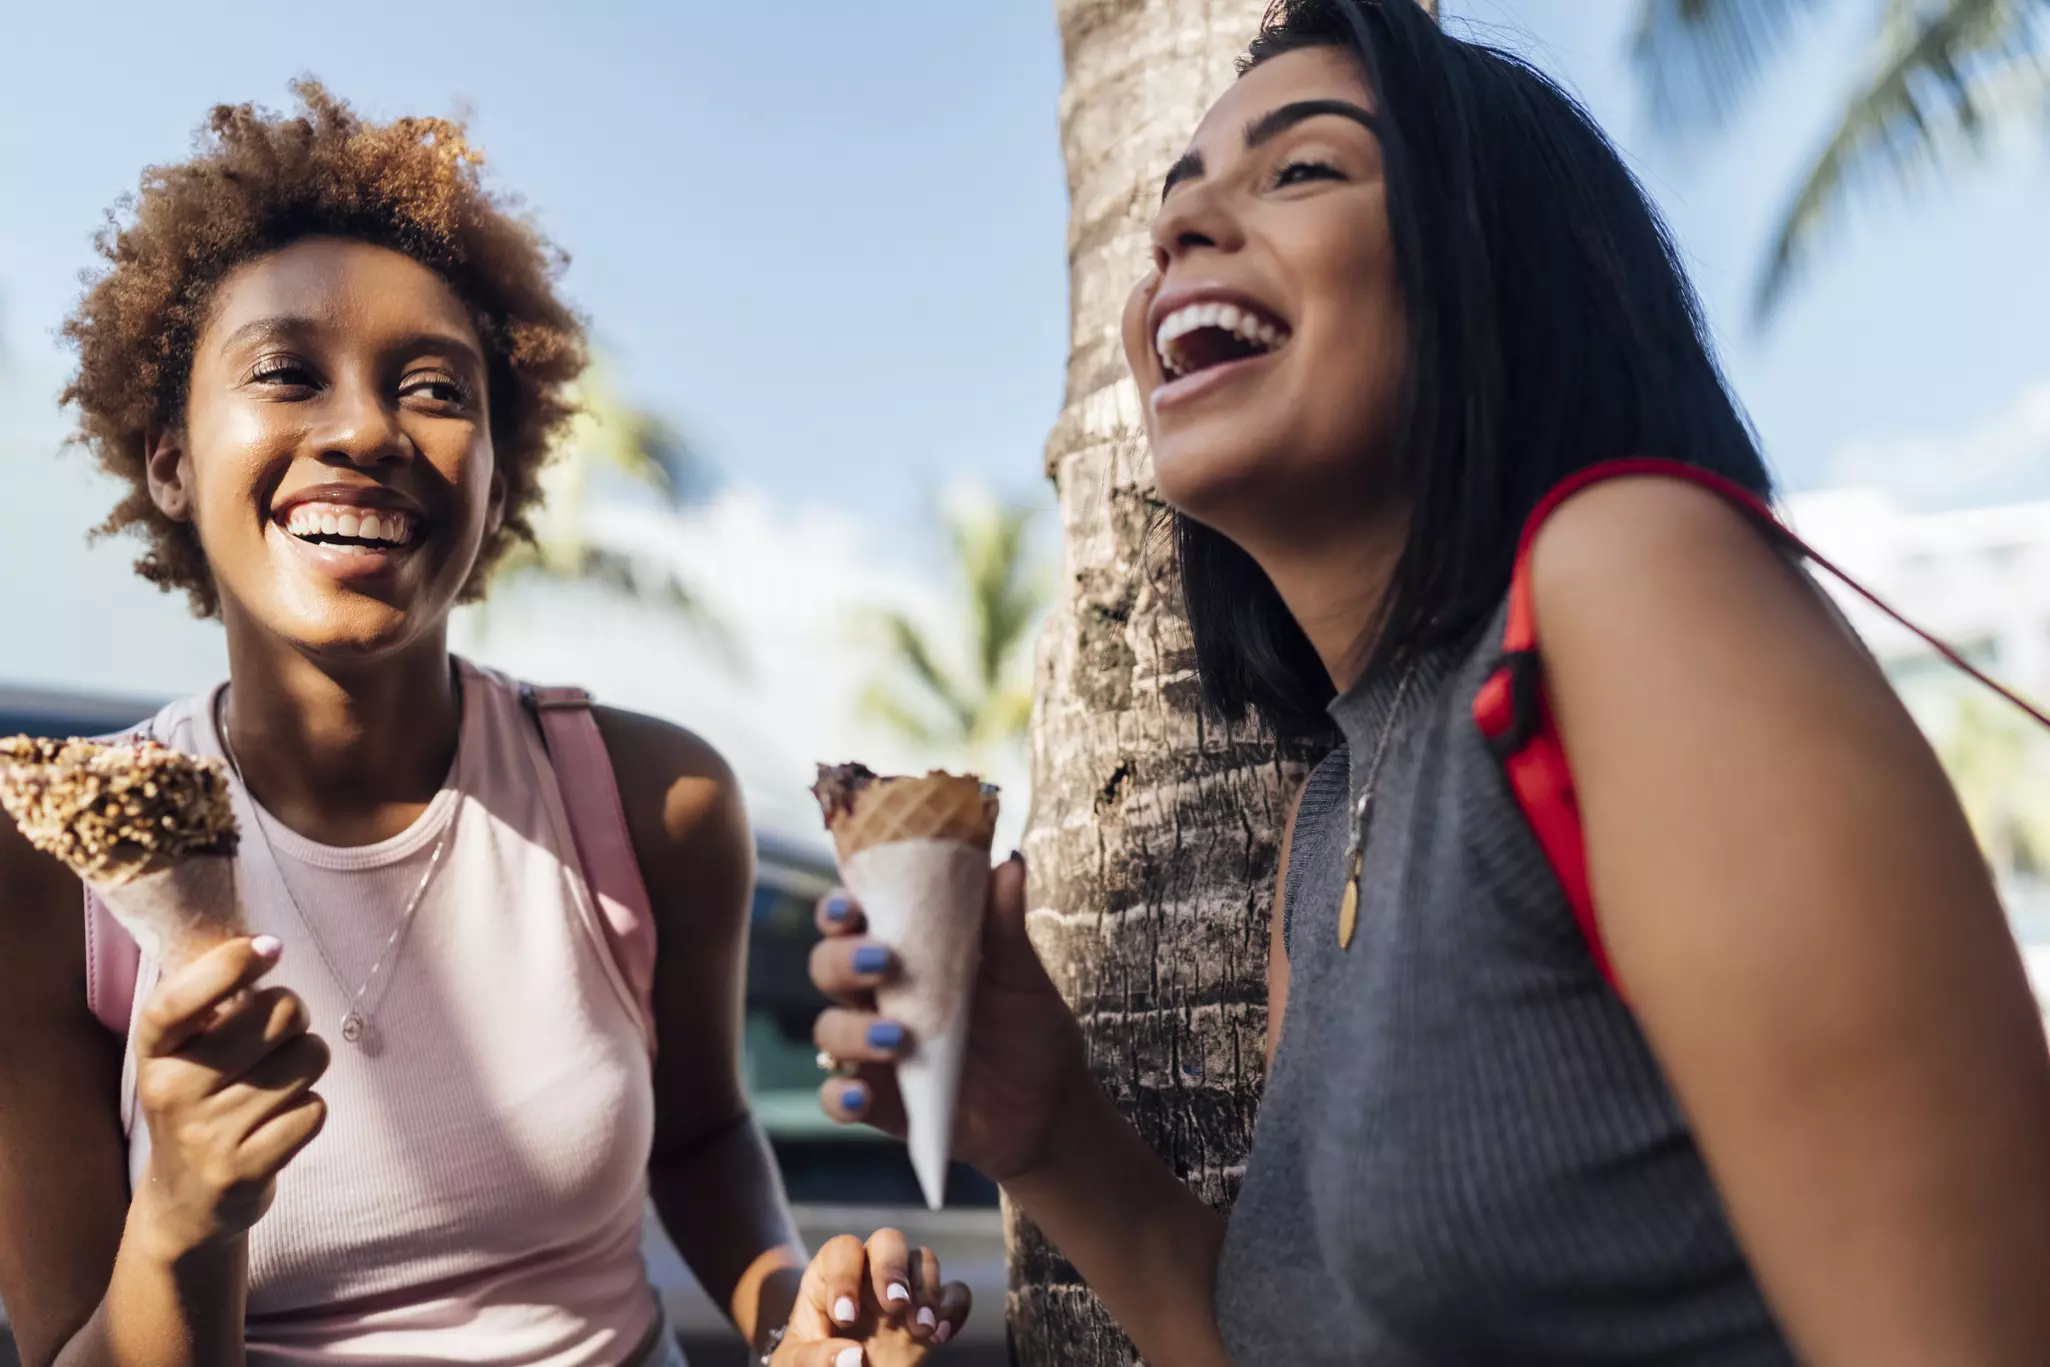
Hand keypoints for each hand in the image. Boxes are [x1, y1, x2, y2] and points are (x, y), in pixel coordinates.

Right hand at [129, 936, 330, 1258]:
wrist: (185, 1200)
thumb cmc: (201, 1100)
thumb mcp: (187, 1050)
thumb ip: (215, 999)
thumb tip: (265, 945)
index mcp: (155, 1049)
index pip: (180, 999)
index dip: (229, 965)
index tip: (268, 948)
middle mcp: (172, 1090)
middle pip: (279, 1014)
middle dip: (294, 1018)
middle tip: (277, 1040)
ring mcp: (206, 1134)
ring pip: (308, 1059)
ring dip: (306, 1066)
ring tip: (276, 1086)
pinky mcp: (243, 1170)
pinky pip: (315, 1110)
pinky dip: (309, 1111)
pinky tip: (280, 1124)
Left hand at [774, 1229, 970, 1365]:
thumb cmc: (808, 1363)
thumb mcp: (796, 1362)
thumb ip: (814, 1358)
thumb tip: (854, 1358)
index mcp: (831, 1276)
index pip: (843, 1251)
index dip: (845, 1278)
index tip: (846, 1320)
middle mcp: (870, 1275)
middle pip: (889, 1240)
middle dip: (894, 1269)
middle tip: (894, 1306)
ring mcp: (904, 1293)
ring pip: (924, 1260)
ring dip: (926, 1291)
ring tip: (920, 1329)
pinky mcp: (930, 1315)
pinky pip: (956, 1294)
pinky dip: (952, 1310)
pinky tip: (938, 1336)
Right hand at [809, 854, 1087, 1183]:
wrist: (1049, 1109)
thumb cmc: (1031, 1031)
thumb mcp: (1023, 978)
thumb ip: (1006, 925)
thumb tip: (1010, 862)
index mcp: (905, 954)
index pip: (854, 921)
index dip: (838, 909)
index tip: (851, 906)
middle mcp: (878, 998)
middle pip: (827, 967)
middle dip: (841, 960)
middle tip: (881, 961)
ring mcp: (873, 1051)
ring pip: (828, 1029)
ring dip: (850, 1029)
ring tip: (896, 1037)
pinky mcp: (878, 1102)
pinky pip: (835, 1098)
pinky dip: (840, 1097)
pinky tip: (862, 1095)